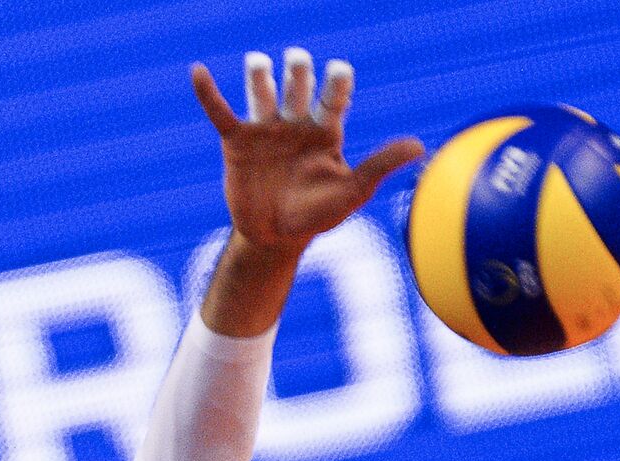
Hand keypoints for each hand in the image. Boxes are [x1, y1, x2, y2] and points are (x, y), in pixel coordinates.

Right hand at [190, 50, 423, 255]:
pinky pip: (220, 112)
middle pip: (296, 85)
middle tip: (298, 63)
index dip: (336, 82)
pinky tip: (198, 71)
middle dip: (297, 72)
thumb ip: (381, 164)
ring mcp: (264, 129)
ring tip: (260, 63)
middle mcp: (295, 123)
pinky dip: (208, 93)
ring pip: (261, 92)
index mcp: (325, 131)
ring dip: (259, 76)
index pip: (332, 97)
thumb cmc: (318, 215)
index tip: (340, 71)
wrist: (276, 238)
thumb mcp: (353, 191)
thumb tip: (420, 145)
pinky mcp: (236, 140)